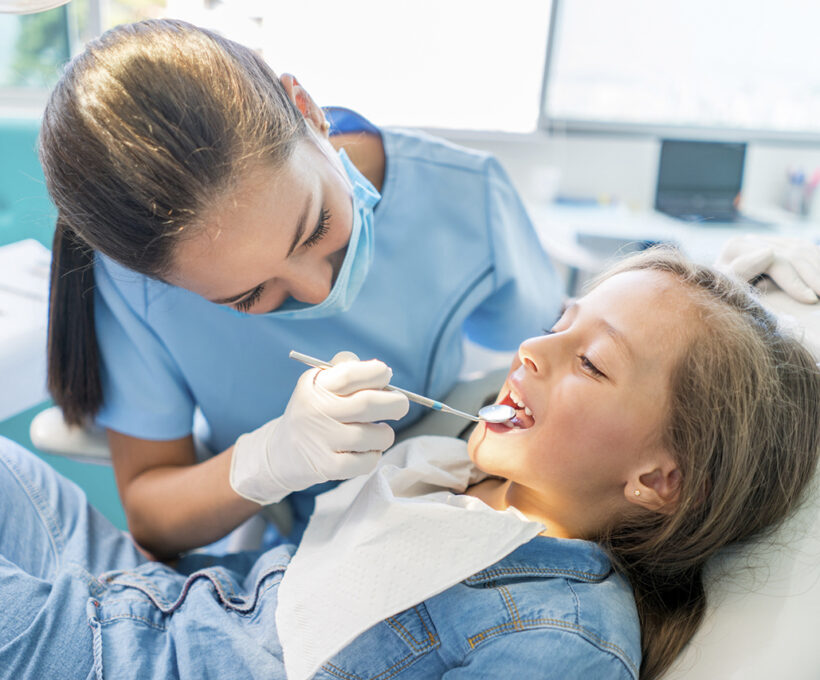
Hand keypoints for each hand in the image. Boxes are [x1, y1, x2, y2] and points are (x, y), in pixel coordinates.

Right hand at [230, 352, 408, 504]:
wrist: (280, 453)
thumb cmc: (313, 414)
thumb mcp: (318, 386)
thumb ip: (346, 374)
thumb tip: (383, 373)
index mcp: (315, 386)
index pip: (351, 375)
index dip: (377, 373)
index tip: (386, 376)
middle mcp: (316, 411)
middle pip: (368, 404)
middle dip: (395, 403)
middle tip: (400, 405)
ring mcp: (321, 440)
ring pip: (373, 436)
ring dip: (385, 434)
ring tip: (378, 433)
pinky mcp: (327, 467)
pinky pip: (367, 461)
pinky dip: (374, 455)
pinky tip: (366, 450)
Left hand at [715, 235, 819, 303]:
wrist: (722, 299)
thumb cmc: (723, 300)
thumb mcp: (729, 288)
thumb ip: (741, 271)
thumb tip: (768, 252)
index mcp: (736, 247)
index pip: (775, 260)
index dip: (794, 281)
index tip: (810, 300)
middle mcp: (751, 239)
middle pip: (793, 253)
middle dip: (813, 276)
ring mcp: (767, 240)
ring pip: (804, 248)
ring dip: (819, 268)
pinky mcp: (780, 245)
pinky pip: (807, 250)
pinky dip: (818, 262)